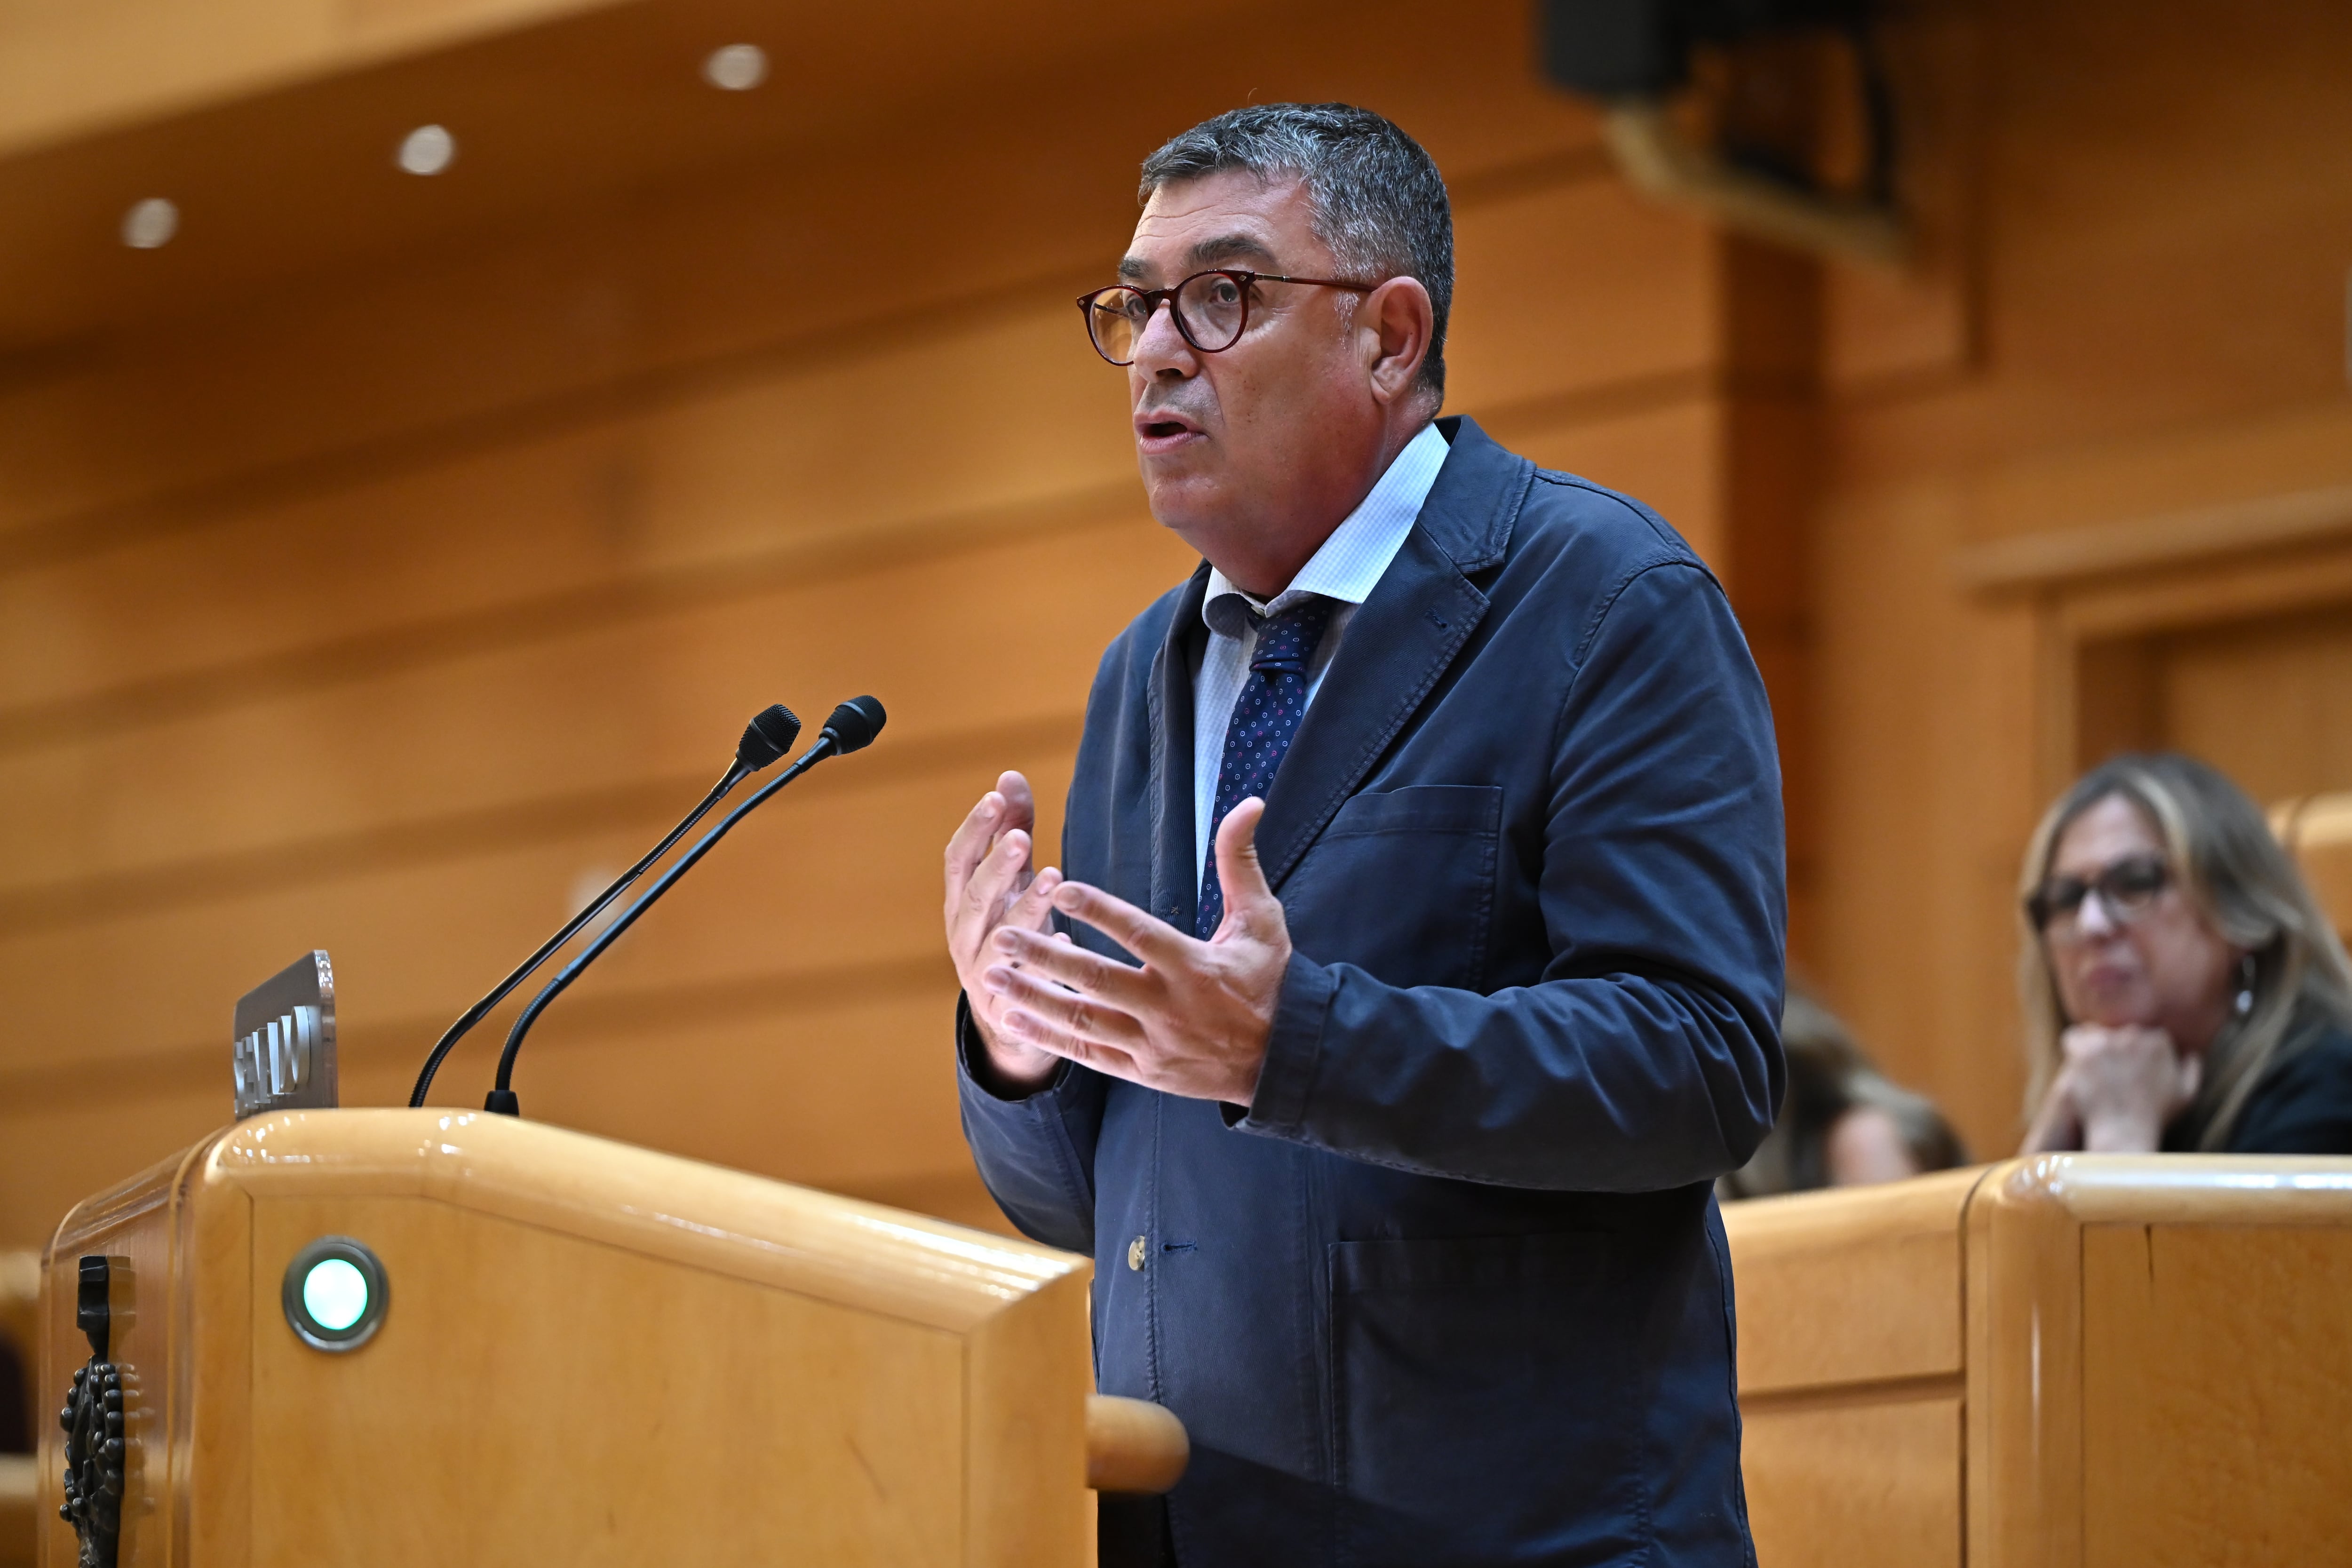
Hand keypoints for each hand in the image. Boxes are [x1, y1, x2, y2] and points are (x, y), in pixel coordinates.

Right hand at [943, 771, 1065, 1092]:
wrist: (1010, 1020)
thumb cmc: (1011, 933)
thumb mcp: (1011, 883)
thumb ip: (1011, 831)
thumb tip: (1010, 776)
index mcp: (961, 902)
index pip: (958, 860)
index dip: (974, 829)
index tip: (995, 798)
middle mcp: (963, 936)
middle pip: (972, 897)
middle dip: (994, 866)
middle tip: (1020, 838)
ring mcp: (981, 973)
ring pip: (997, 940)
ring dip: (1024, 909)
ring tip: (1053, 879)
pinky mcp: (1006, 1007)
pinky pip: (1023, 985)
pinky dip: (1044, 962)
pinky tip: (1068, 939)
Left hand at [980, 797, 1290, 1104]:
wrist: (1285, 1061)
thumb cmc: (1270, 981)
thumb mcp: (1263, 919)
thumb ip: (1240, 862)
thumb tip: (1249, 802)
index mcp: (1194, 966)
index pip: (1139, 935)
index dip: (1099, 911)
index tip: (1060, 888)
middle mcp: (1169, 1008)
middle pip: (1098, 980)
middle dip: (1045, 958)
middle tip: (1003, 935)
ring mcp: (1153, 1045)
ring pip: (1083, 1022)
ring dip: (1034, 997)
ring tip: (991, 973)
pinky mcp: (1143, 1072)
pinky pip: (1088, 1056)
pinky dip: (1047, 1039)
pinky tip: (1011, 1019)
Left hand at [2057, 1024, 2201, 1152]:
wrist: (2124, 1131)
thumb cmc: (2155, 1117)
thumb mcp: (2185, 1095)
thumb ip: (2191, 1070)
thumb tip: (2191, 1053)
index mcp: (2159, 1040)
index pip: (2143, 1033)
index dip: (2134, 1050)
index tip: (2128, 1066)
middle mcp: (2134, 1035)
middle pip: (2118, 1030)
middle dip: (2115, 1046)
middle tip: (2108, 1067)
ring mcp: (2108, 1042)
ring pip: (2094, 1031)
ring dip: (2093, 1044)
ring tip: (2091, 1063)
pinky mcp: (2084, 1051)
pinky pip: (2073, 1036)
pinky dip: (2074, 1046)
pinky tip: (2076, 1060)